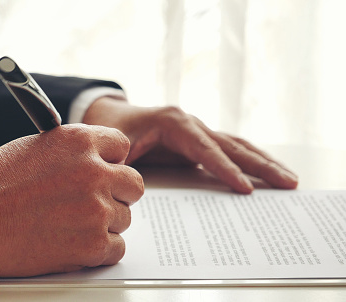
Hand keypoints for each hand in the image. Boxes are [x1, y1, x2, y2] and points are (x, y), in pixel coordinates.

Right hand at [0, 124, 143, 276]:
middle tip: (92, 202)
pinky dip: (99, 249)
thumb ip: (74, 152)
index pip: (122, 147)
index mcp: (80, 141)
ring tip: (70, 225)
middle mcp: (94, 171)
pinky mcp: (91, 245)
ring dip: (104, 223)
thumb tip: (97, 163)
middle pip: (132, 185)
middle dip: (115, 193)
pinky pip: (116, 248)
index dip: (111, 162)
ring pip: (124, 218)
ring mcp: (96, 209)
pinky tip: (73, 242)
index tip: (103, 172)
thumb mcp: (37, 147)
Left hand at [83, 97, 297, 193]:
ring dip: (264, 162)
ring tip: (290, 180)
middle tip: (288, 183)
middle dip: (260, 165)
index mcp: (173, 123)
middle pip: (231, 145)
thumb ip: (124, 159)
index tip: (245, 189)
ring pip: (238, 145)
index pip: (204, 149)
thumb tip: (129, 181)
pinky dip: (251, 161)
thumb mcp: (115, 142)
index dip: (224, 169)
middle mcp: (192, 123)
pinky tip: (268, 173)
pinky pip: (230, 150)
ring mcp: (199, 130)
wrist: (114, 115)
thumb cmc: (115, 130)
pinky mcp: (200, 140)